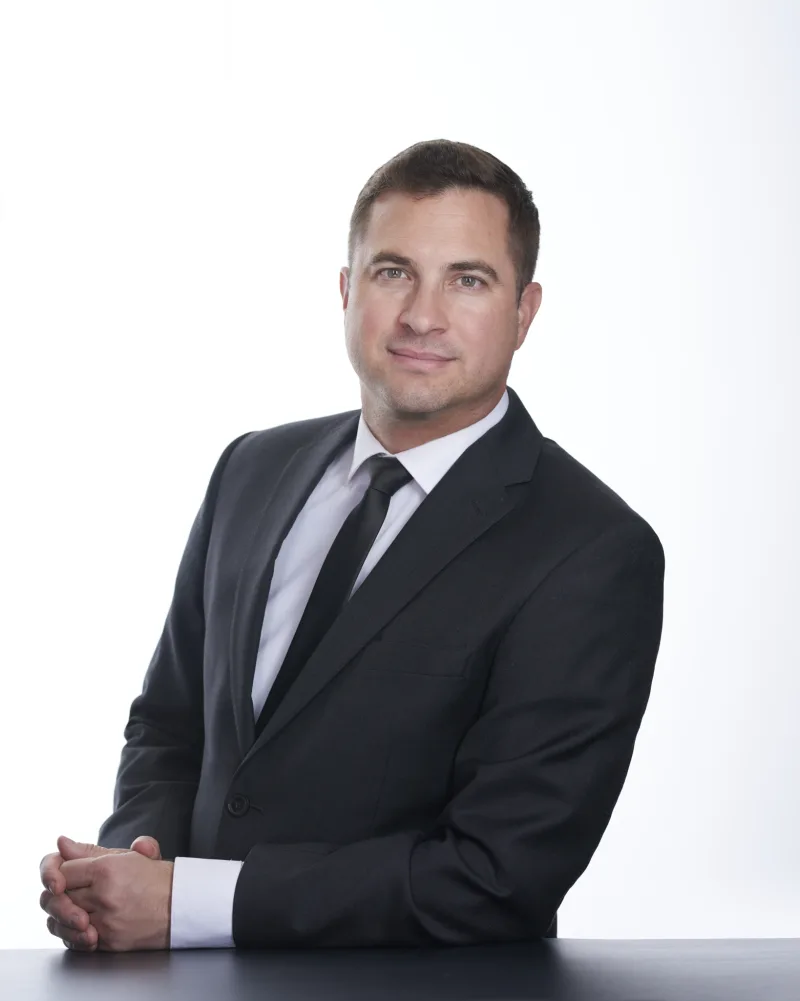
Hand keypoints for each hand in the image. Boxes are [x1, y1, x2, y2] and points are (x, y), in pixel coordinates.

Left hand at [40, 834, 161, 950]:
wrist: (181, 905)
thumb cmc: (157, 879)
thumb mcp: (127, 855)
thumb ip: (90, 850)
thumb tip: (62, 843)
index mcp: (106, 869)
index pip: (63, 870)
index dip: (64, 872)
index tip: (71, 875)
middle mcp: (103, 895)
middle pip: (60, 896)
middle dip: (61, 894)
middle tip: (70, 892)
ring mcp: (105, 920)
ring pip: (62, 920)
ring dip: (64, 916)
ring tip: (75, 909)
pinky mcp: (107, 941)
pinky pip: (74, 940)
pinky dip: (73, 934)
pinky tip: (82, 924)